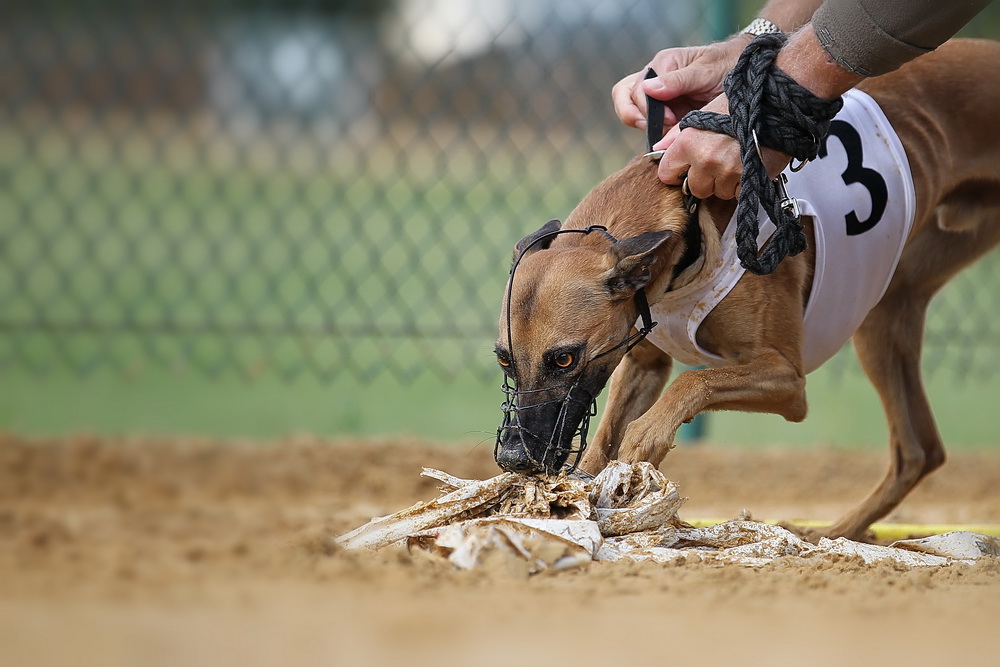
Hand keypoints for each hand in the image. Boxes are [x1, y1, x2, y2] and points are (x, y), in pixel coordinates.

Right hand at [612, 36, 751, 130]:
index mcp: (663, 63)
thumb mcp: (706, 72)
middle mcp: (655, 76)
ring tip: (666, 132)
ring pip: (629, 108)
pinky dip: (654, 132)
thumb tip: (648, 88)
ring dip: (643, 124)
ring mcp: (657, 94)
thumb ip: (677, 81)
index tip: (670, 119)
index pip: (637, 90)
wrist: (746, 73)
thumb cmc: (728, 66)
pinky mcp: (664, 109)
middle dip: (635, 116)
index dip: (649, 110)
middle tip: (660, 127)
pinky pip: (647, 122)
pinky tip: (672, 135)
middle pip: (623, 96)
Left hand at [654, 93, 791, 199]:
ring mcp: (727, 171)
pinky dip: (742, 186)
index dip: (676, 173)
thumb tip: (659, 148)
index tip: (683, 171)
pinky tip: (748, 166)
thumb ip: (678, 135)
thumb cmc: (743, 102)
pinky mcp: (748, 180)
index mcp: (688, 141)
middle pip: (695, 188)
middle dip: (704, 179)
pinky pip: (738, 194)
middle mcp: (705, 159)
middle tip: (717, 163)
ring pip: (718, 193)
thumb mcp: (704, 114)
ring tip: (736, 161)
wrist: (780, 102)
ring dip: (725, 183)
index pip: (667, 173)